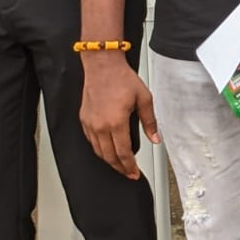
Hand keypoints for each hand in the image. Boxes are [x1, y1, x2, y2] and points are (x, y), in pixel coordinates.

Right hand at [79, 54, 157, 179]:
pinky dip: (100, 149)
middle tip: (129, 173)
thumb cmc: (122, 79)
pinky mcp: (84, 120)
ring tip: (120, 164)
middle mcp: (100, 126)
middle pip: (109, 156)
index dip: (130, 166)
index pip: (123, 153)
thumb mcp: (144, 98)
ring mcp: (90, 124)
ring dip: (109, 160)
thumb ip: (150, 121)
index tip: (134, 173)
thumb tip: (155, 138)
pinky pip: (91, 141)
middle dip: (120, 168)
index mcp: (116, 122)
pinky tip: (107, 149)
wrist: (103, 66)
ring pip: (98, 151)